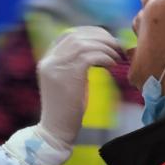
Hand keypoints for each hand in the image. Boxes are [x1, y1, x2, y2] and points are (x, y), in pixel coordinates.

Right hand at [37, 26, 121, 146]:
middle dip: (100, 37)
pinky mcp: (68, 75)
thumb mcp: (67, 82)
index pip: (68, 35)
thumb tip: (97, 50)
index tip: (106, 40)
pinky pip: (90, 56)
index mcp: (46, 60)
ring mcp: (56, 67)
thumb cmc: (66, 110)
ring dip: (105, 47)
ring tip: (117, 56)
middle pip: (76, 36)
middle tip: (116, 46)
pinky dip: (104, 57)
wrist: (56, 131)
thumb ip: (74, 65)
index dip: (89, 33)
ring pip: (84, 44)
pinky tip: (112, 65)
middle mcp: (49, 61)